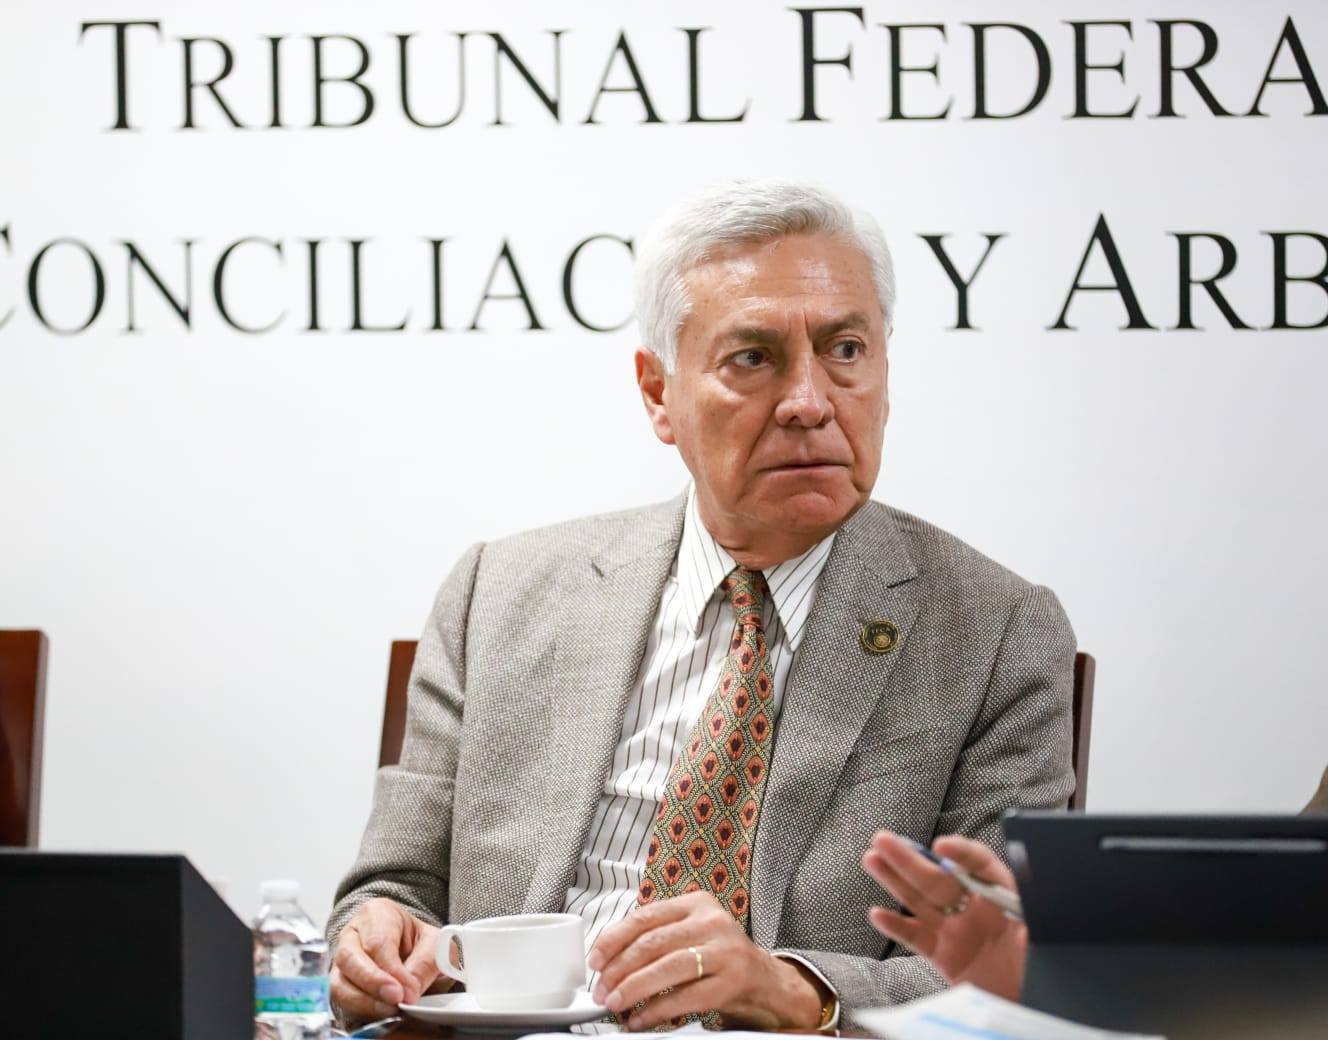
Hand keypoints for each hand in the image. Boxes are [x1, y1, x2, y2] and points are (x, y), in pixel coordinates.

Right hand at [330, 898, 447, 1021]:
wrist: (415, 953)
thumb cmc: (421, 944)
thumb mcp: (436, 945)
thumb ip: (426, 964)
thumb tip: (409, 992)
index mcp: (378, 913)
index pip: (377, 942)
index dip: (391, 969)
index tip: (405, 991)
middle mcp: (353, 934)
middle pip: (350, 958)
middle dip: (373, 983)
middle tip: (396, 1000)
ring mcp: (342, 960)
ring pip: (340, 982)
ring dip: (364, 1001)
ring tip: (391, 1010)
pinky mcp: (339, 984)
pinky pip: (341, 999)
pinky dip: (360, 1009)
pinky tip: (381, 1013)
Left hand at [586, 891, 823, 1030]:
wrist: (765, 980)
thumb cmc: (718, 956)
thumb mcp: (692, 932)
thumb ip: (658, 936)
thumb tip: (607, 959)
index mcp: (697, 903)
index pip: (645, 917)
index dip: (614, 939)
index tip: (594, 960)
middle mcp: (712, 922)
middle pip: (653, 943)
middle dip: (619, 968)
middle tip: (600, 989)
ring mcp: (725, 951)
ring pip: (668, 968)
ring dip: (634, 988)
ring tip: (615, 1003)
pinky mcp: (731, 982)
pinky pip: (685, 997)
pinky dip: (656, 1011)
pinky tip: (639, 1020)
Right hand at [863, 831, 1027, 1000]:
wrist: (1029, 1006)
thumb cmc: (1043, 971)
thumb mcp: (1044, 938)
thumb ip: (1034, 919)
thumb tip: (1030, 903)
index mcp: (1001, 896)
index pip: (979, 864)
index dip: (961, 852)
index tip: (942, 846)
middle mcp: (974, 908)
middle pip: (937, 877)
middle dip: (909, 858)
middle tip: (884, 838)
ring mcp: (955, 931)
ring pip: (919, 900)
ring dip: (894, 879)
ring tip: (872, 858)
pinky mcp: (942, 955)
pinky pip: (915, 938)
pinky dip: (895, 926)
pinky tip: (877, 914)